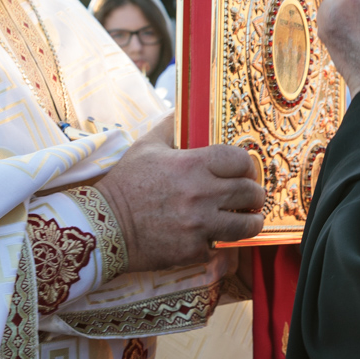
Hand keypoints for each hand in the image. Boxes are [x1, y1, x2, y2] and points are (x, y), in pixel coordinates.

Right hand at [95, 117, 265, 272]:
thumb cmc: (125, 183)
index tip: (244, 171)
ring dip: (250, 222)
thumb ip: (170, 126)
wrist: (105, 226)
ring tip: (247, 220)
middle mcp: (200, 194)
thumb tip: (183, 108)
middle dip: (255, 194)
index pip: (240, 160)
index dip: (247, 165)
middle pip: (250, 192)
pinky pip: (223, 247)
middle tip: (250, 197)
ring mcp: (199, 224)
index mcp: (191, 165)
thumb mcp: (145, 146)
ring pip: (247, 225)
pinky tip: (215, 237)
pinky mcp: (194, 250)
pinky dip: (222, 243)